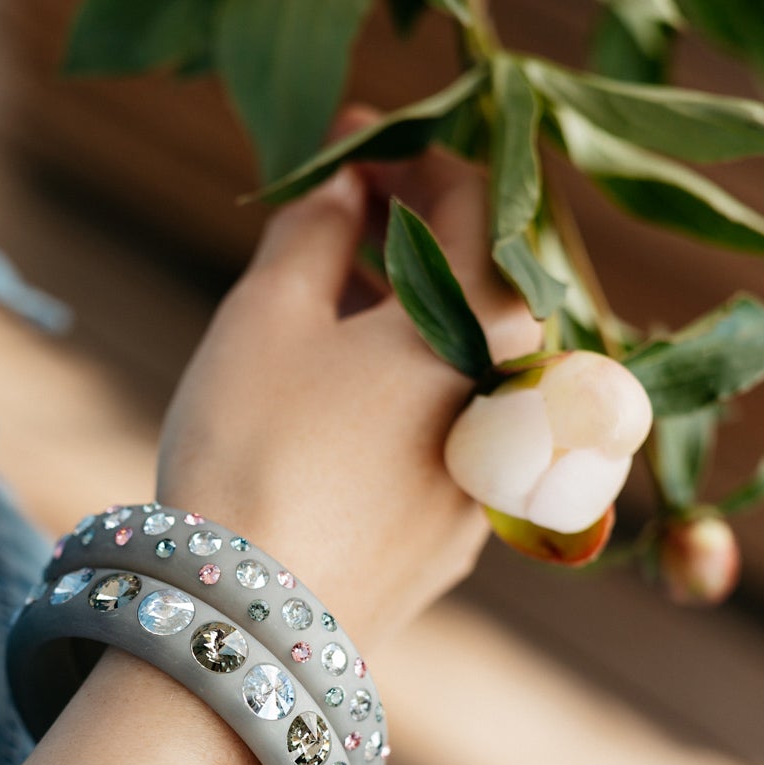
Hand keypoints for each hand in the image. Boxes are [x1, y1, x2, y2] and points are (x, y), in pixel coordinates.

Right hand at [156, 142, 540, 651]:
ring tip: (328, 300)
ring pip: (464, 366)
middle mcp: (512, 404)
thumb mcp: (266, 316)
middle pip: (478, 286)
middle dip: (412, 237)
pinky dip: (409, 391)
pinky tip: (343, 397)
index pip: (469, 201)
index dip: (405, 156)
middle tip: (340, 214)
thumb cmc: (254, 448)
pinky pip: (449, 435)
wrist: (252, 622)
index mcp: (479, 325)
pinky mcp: (457, 539)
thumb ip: (313, 232)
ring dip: (408, 315)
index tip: (346, 143)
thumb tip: (343, 183)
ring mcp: (489, 480)